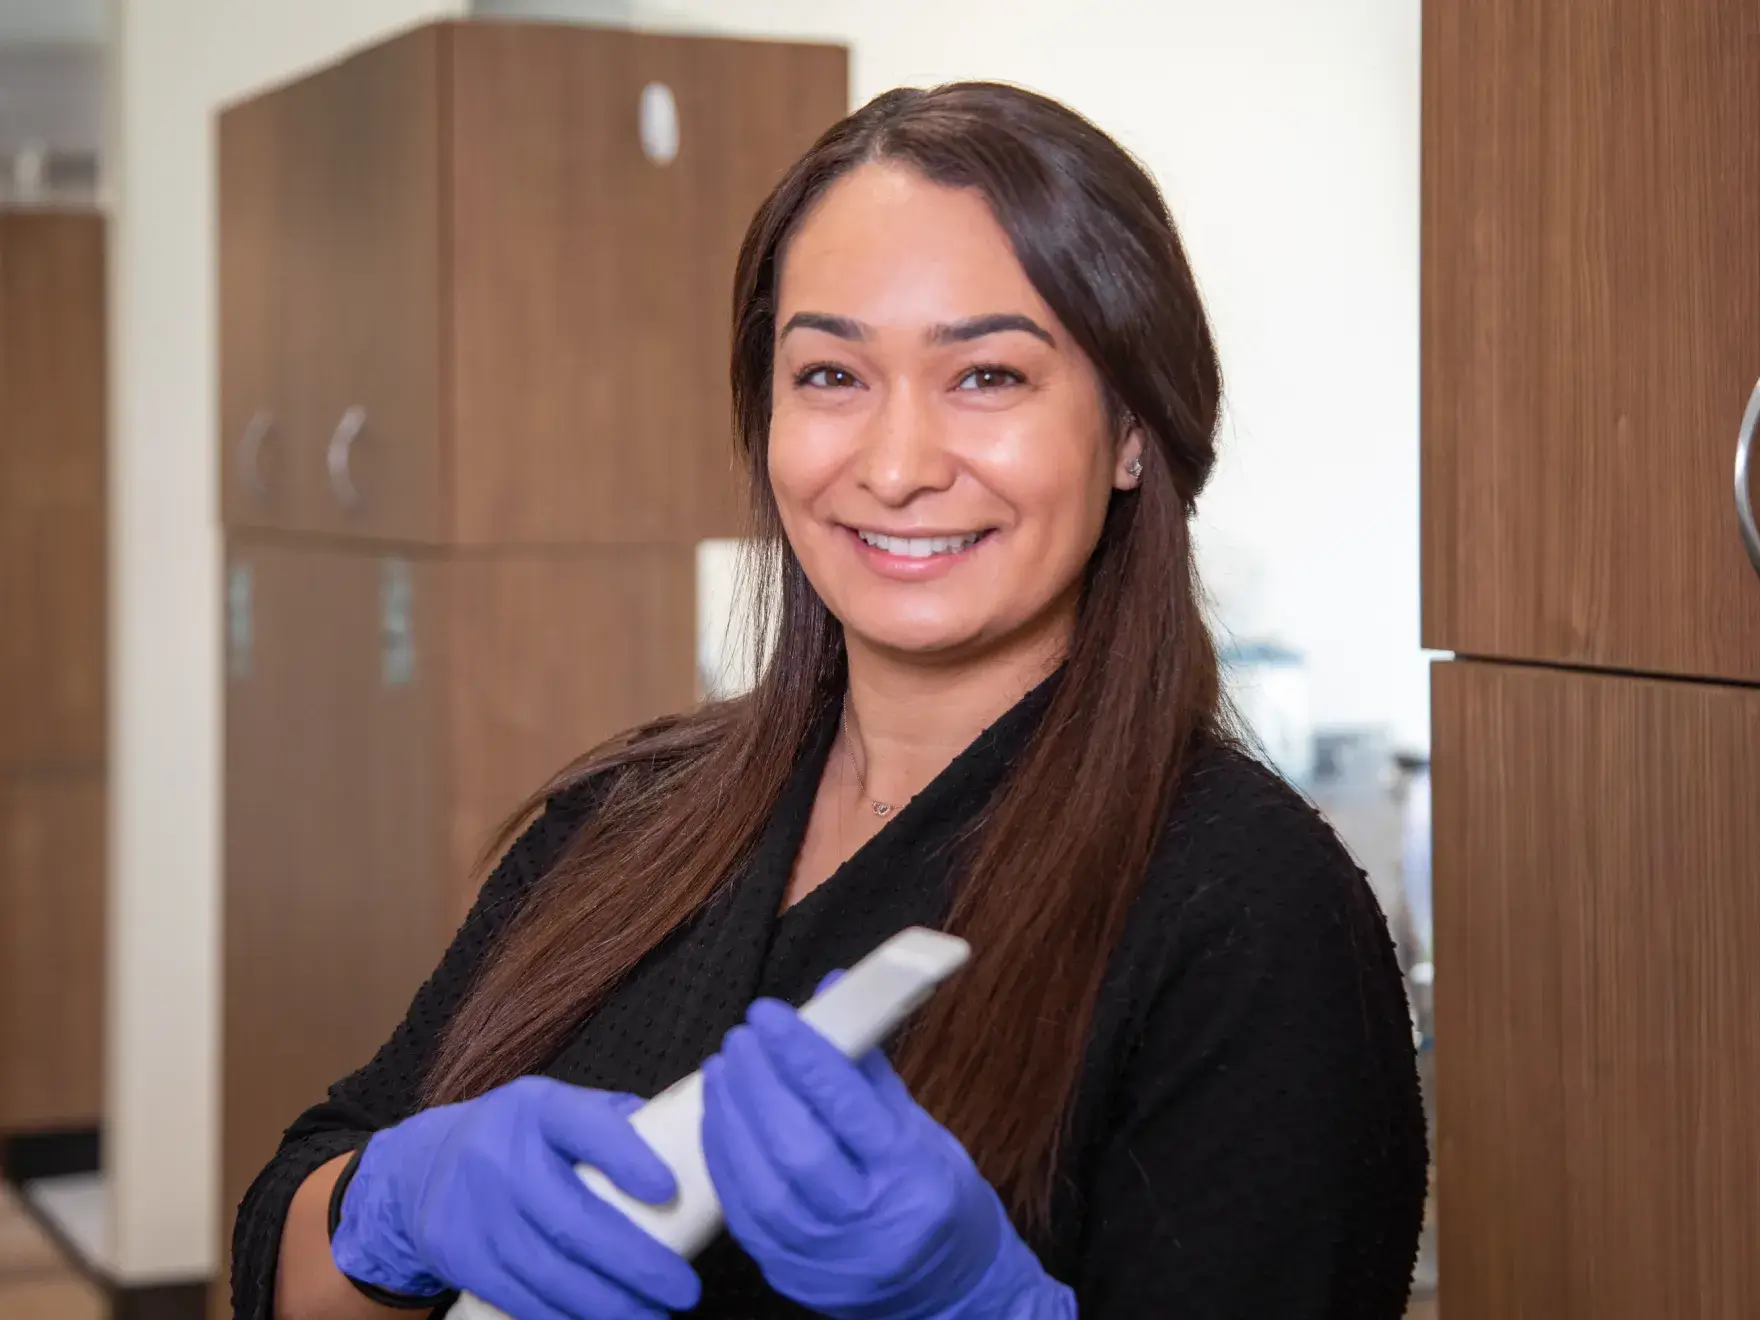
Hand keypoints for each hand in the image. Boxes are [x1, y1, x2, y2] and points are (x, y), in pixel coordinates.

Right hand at [330, 1077, 700, 1319]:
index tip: (669, 1190)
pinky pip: (517, 1296)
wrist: (428, 1165)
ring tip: (653, 1317)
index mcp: (539, 1108)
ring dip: (606, 1304)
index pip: (584, 1126)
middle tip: (684, 1289)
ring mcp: (475, 1209)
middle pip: (570, 1218)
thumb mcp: (560, 1108)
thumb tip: (691, 1146)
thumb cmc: (525, 1137)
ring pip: (545, 1270)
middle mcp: (501, 1156)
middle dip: (634, 1262)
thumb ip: (616, 1124)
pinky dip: (562, 1317)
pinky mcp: (458, 1255)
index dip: (626, 1158)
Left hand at [701, 997, 1075, 1319]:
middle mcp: (867, 1222)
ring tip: (724, 1068)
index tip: (770, 1014)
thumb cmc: (937, 1198)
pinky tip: (720, 1118)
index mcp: (911, 1175)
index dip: (802, 1056)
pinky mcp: (789, 1275)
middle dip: (759, 1083)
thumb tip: (832, 994)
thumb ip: (869, 1069)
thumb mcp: (920, 1131)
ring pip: (761, 1184)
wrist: (948, 1294)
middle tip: (742, 1036)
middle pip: (798, 1147)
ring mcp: (824, 1257)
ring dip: (732, 1118)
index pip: (847, 1107)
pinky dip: (724, 1159)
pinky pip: (742, 1213)